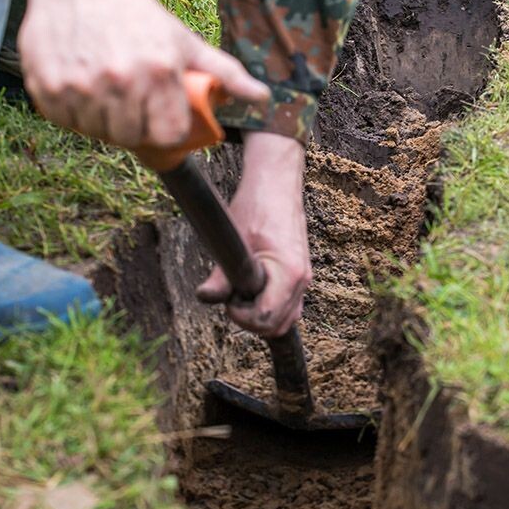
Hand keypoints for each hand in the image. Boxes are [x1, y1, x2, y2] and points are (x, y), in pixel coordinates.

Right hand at [13, 0, 268, 148]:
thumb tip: (263, 98)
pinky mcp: (46, 86)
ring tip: (107, 90)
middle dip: (134, 127)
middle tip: (132, 102)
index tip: (160, 120)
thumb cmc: (139, 14)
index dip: (165, 131)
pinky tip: (82, 85)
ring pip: (97, 133)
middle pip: (131, 138)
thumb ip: (225, 73)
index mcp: (159, 70)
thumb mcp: (185, 41)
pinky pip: (66, 122)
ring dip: (103, 121)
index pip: (168, 135)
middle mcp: (119, 80)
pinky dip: (73, 112)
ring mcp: (79, 85)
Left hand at [196, 132, 310, 337]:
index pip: (267, 319)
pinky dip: (269, 306)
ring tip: (241, 291)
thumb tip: (205, 297)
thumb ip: (221, 276)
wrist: (276, 183)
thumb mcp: (234, 243)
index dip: (242, 316)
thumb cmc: (257, 206)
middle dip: (250, 320)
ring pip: (285, 319)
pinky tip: (251, 288)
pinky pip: (288, 305)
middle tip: (231, 296)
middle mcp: (302, 280)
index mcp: (289, 273)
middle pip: (278, 325)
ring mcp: (303, 278)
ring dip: (260, 315)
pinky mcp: (299, 275)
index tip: (228, 298)